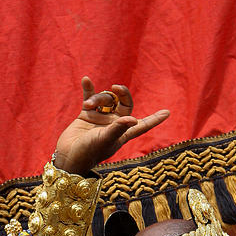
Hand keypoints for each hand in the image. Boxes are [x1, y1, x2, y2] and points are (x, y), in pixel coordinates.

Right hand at [53, 77, 169, 174]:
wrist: (68, 155)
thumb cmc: (89, 152)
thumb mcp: (105, 140)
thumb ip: (119, 129)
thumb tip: (134, 119)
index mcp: (123, 133)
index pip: (142, 125)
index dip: (154, 119)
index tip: (167, 112)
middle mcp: (114, 124)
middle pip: (124, 103)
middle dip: (122, 94)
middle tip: (116, 88)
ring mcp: (100, 118)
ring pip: (105, 99)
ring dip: (97, 98)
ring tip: (88, 106)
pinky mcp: (86, 114)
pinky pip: (90, 97)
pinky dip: (88, 89)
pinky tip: (86, 80)